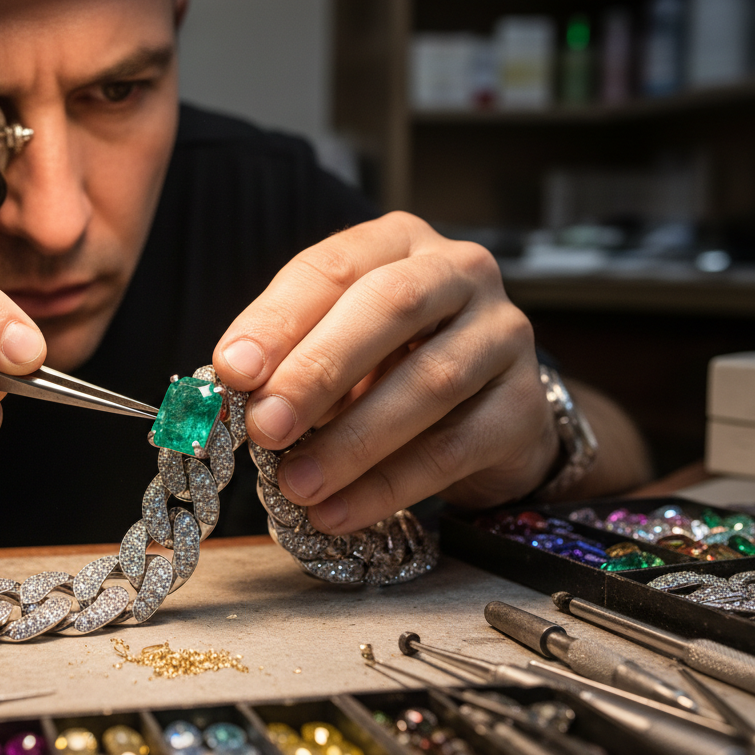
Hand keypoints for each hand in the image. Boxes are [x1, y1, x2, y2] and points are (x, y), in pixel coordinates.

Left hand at [213, 212, 558, 534]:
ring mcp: (503, 334)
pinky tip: (337, 512)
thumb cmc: (390, 364)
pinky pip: (453, 449)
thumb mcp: (335, 343)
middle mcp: (459, 272)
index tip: (231, 370)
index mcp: (397, 242)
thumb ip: (289, 356)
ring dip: (352, 441)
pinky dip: (388, 486)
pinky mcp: (523, 406)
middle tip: (265, 426)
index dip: (278, 319)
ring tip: (296, 484)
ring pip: (428, 382)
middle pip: (389, 307)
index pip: (332, 267)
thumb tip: (234, 391)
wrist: (485, 412)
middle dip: (318, 370)